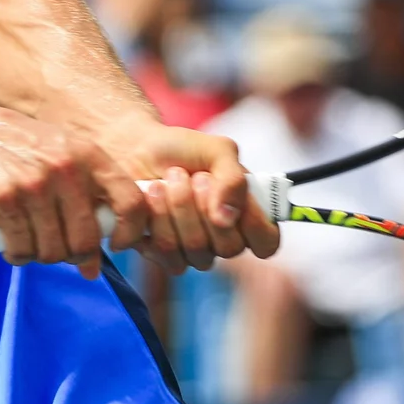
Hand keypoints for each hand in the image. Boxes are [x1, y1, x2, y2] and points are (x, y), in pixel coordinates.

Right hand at [0, 100, 148, 278]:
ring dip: (42, 257)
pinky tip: (14, 247)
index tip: (114, 245)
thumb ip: (85, 200)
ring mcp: (34, 184)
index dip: (130, 232)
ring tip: (32, 244)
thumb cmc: (22, 150)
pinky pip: (22, 249)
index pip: (130, 200)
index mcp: (89, 155)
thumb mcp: (63, 156)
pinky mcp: (4, 199)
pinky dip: (18, 256)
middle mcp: (66, 168)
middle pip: (86, 240)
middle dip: (74, 255)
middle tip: (59, 250)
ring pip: (53, 250)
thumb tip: (93, 270)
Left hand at [115, 125, 281, 273]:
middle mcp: (224, 238)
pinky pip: (168, 254)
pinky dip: (157, 220)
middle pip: (229, 247)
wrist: (137, 149)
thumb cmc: (183, 150)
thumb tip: (227, 217)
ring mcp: (195, 250)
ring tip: (167, 180)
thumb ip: (234, 179)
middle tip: (194, 176)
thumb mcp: (219, 151)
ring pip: (197, 249)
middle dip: (207, 206)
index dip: (254, 226)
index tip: (237, 200)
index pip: (266, 243)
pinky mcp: (164, 254)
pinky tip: (151, 198)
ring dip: (179, 207)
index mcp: (246, 216)